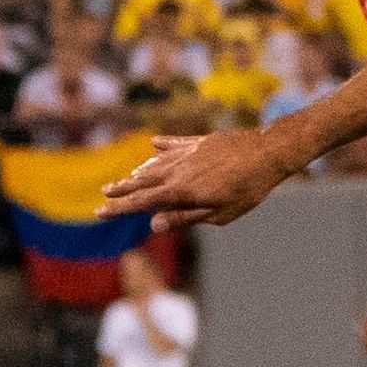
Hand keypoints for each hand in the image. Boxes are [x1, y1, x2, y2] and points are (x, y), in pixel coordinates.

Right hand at [101, 131, 289, 235]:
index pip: (142, 201)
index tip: (99, 211)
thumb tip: (154, 224)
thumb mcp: (220, 213)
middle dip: (122, 188)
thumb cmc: (248, 189)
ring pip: (156, 163)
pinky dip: (161, 147)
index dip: (119, 208)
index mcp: (181, 191)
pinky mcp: (200, 142)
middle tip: (104, 192)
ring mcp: (188, 153)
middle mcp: (178, 170)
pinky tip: (153, 145)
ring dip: (139, 171)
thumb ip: (186, 217)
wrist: (267, 152)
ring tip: (128, 177)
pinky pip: (174, 144)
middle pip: (143, 180)